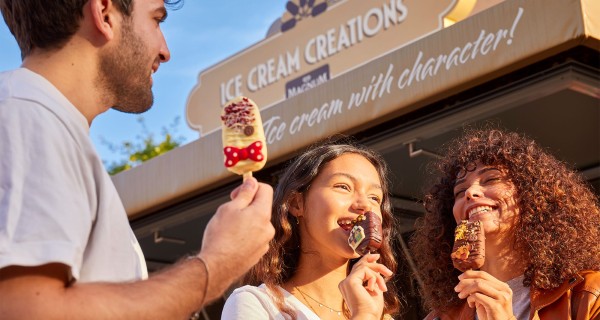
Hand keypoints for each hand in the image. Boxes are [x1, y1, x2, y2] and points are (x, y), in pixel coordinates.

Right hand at [198, 177, 274, 302]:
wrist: (216, 268)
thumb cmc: (220, 238)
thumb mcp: (229, 208)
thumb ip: (244, 194)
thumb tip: (251, 183)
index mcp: (262, 214)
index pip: (266, 189)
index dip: (251, 186)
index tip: (238, 193)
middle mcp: (268, 228)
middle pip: (261, 207)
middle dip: (247, 205)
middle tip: (230, 210)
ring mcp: (264, 243)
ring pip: (257, 223)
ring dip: (246, 221)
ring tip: (228, 228)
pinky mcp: (258, 254)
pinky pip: (254, 238)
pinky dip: (245, 235)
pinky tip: (231, 240)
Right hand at [339, 254, 391, 319]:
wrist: (367, 318)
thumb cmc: (371, 309)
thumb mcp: (374, 289)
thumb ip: (373, 277)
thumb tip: (375, 263)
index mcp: (349, 286)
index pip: (358, 268)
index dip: (367, 260)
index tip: (377, 257)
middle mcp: (345, 282)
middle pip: (361, 265)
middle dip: (376, 265)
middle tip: (388, 272)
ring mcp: (346, 281)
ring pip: (364, 266)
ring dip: (377, 275)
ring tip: (383, 287)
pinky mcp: (350, 281)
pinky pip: (364, 270)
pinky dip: (373, 277)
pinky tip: (374, 288)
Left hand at [454, 270, 514, 319]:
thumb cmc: (491, 313)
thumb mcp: (485, 298)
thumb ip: (479, 288)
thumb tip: (465, 277)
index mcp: (503, 286)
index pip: (484, 274)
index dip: (469, 274)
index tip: (459, 278)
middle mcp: (504, 290)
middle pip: (480, 279)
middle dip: (464, 282)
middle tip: (456, 289)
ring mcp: (502, 297)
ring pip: (478, 285)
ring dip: (466, 290)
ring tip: (460, 296)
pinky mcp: (496, 306)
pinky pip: (477, 296)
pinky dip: (470, 299)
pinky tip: (470, 305)